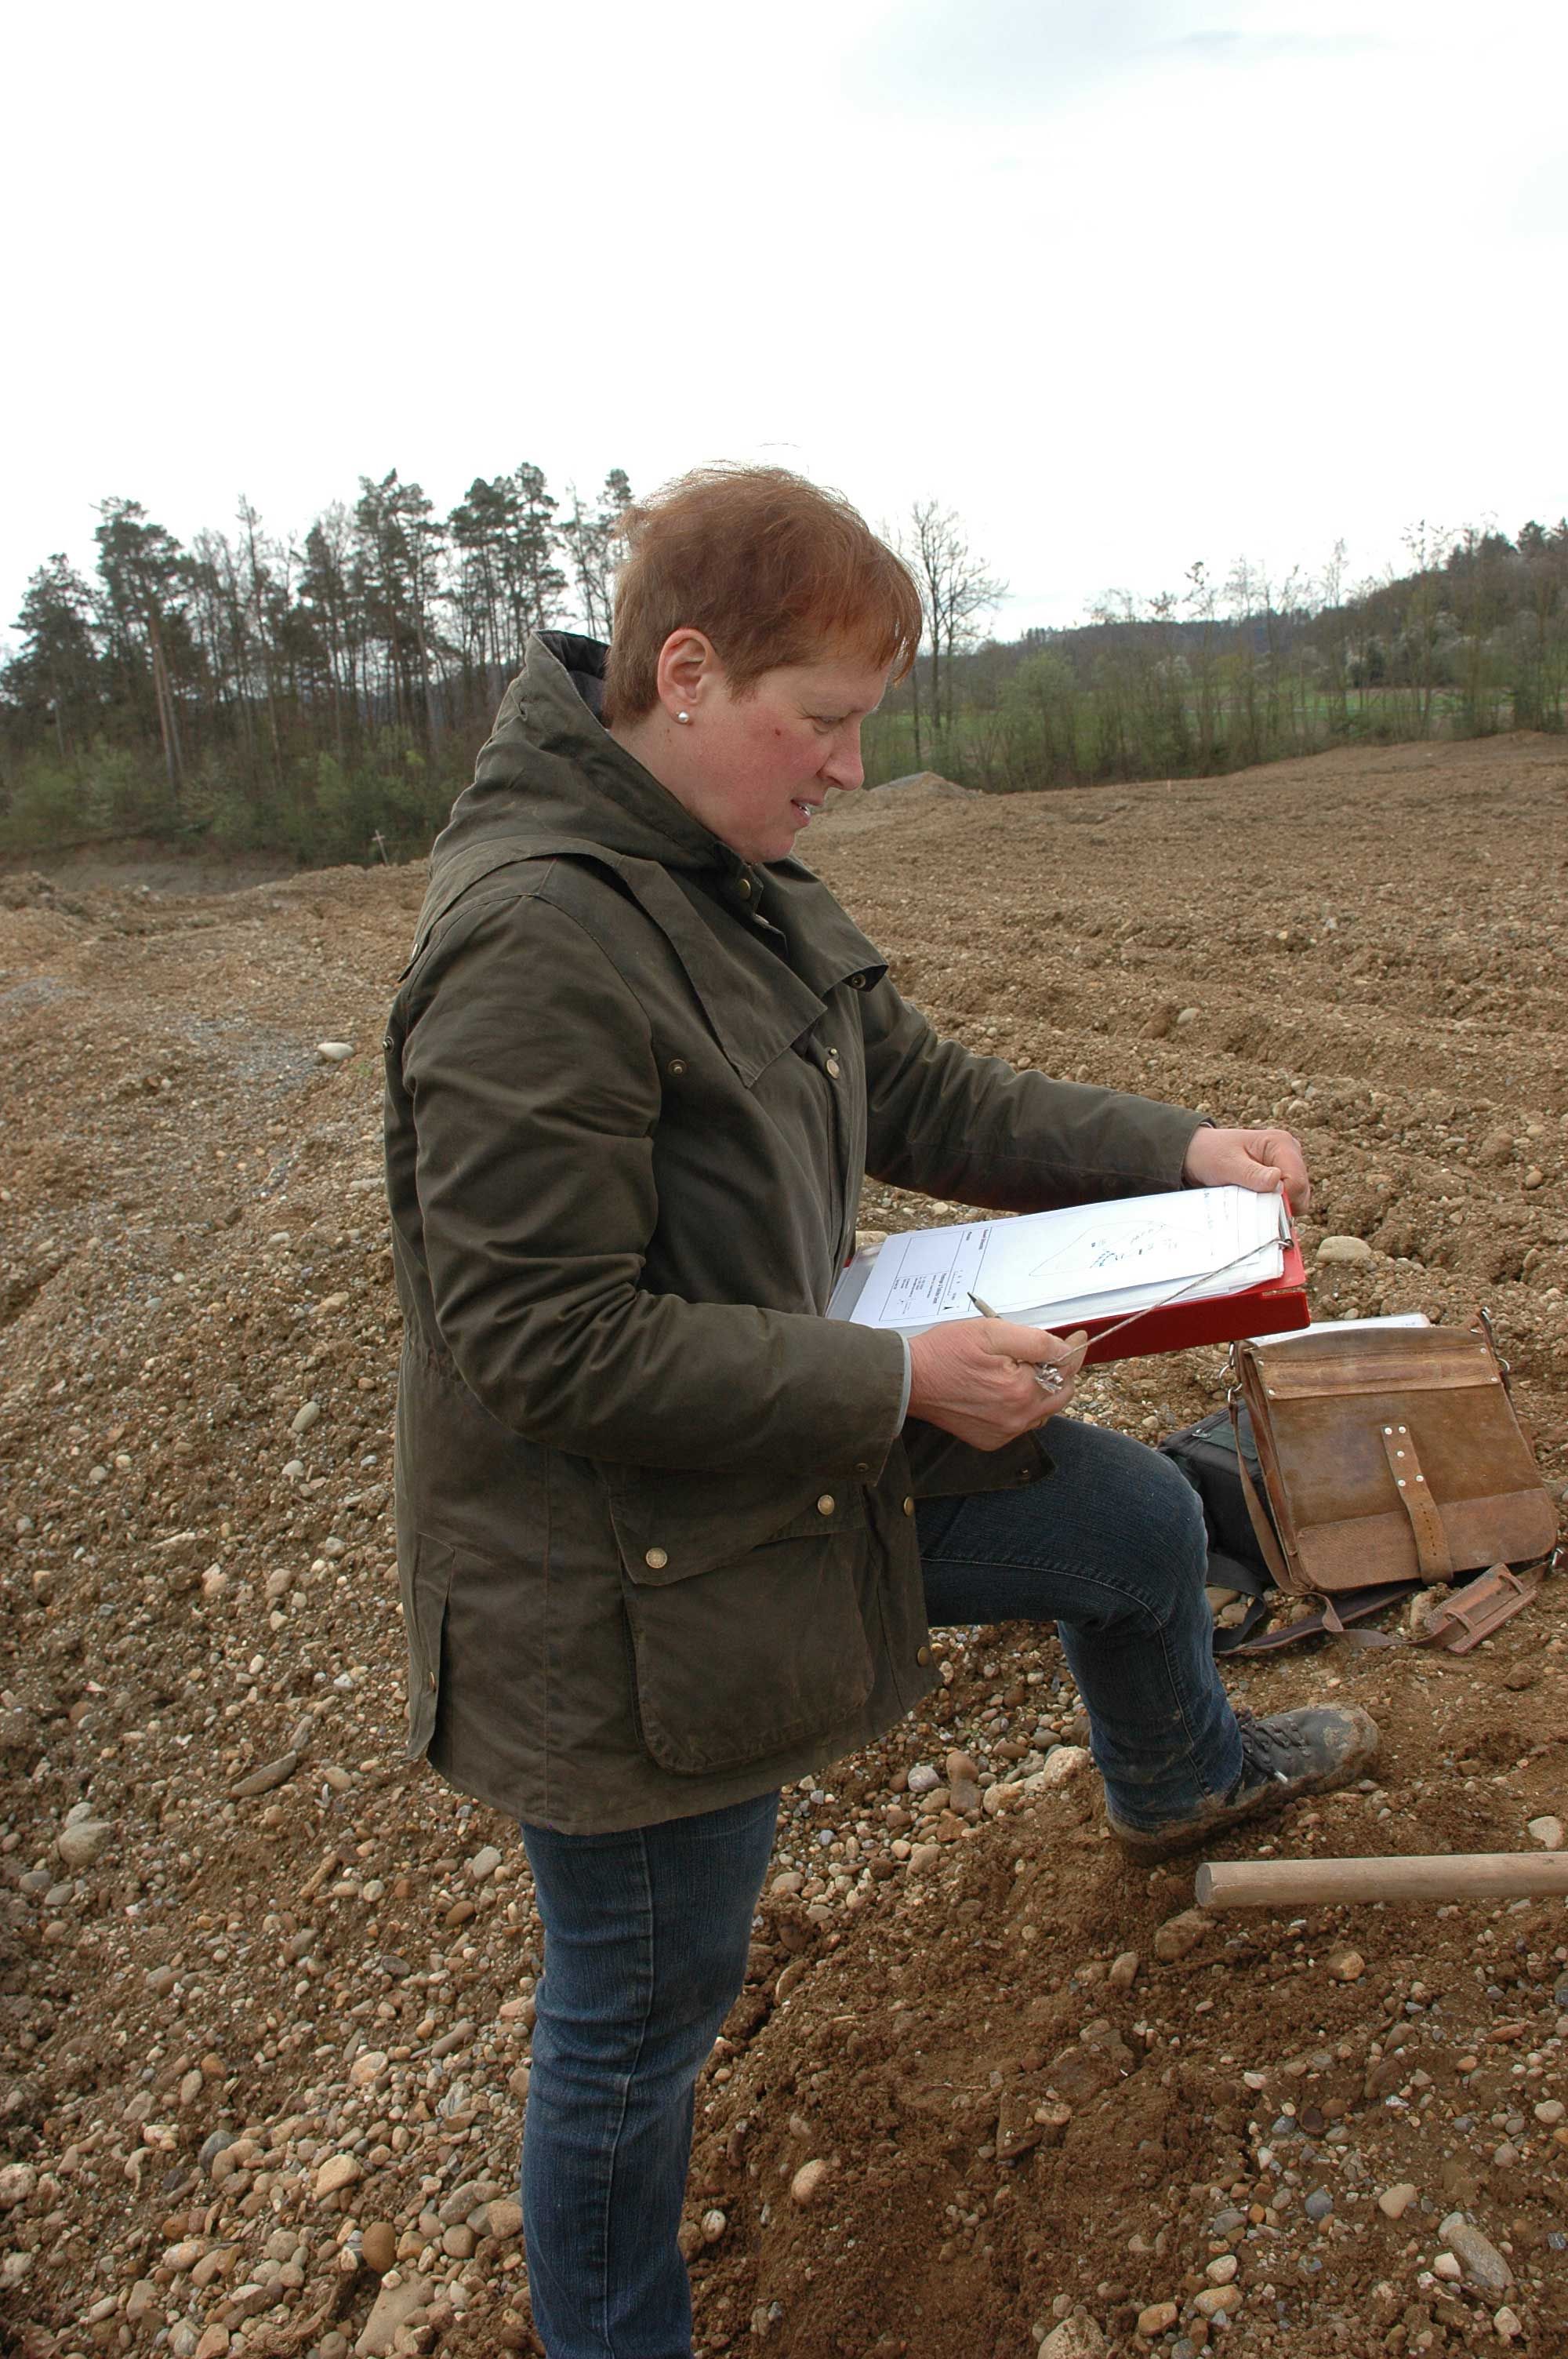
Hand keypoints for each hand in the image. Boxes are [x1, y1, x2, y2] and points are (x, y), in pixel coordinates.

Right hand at [907, 1318, 1084, 1449]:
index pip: (1065, 1370)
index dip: (1073, 1350)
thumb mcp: (992, 1332)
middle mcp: (1016, 1418)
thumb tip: (1066, 1349)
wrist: (908, 1380)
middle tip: (1049, 1352)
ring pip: (1042, 1411)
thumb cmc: (944, 1353)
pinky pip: (1021, 1424)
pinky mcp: (990, 1439)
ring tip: (1024, 1369)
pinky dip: (1023, 1407)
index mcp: (1021, 1390)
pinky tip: (1007, 1389)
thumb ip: (1036, 1341)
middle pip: (1060, 1394)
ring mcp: (1003, 1433)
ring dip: (1043, 1390)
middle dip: (1060, 1371)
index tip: (1078, 1338)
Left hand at [1182, 1124, 1310, 1216]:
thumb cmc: (1210, 1154)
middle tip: (1252, 1206)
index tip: (1259, 1206)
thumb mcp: (1227, 1164)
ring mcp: (1287, 1168)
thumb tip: (1277, 1181)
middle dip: (1281, 1205)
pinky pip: (1286, 1202)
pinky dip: (1272, 1208)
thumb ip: (1251, 1174)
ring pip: (1296, 1200)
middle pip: (1301, 1193)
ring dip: (1275, 1207)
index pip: (1297, 1182)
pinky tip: (1254, 1203)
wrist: (1198, 1154)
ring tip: (1250, 1201)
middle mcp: (1290, 1154)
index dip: (1282, 1200)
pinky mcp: (1281, 1180)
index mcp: (1281, 1144)